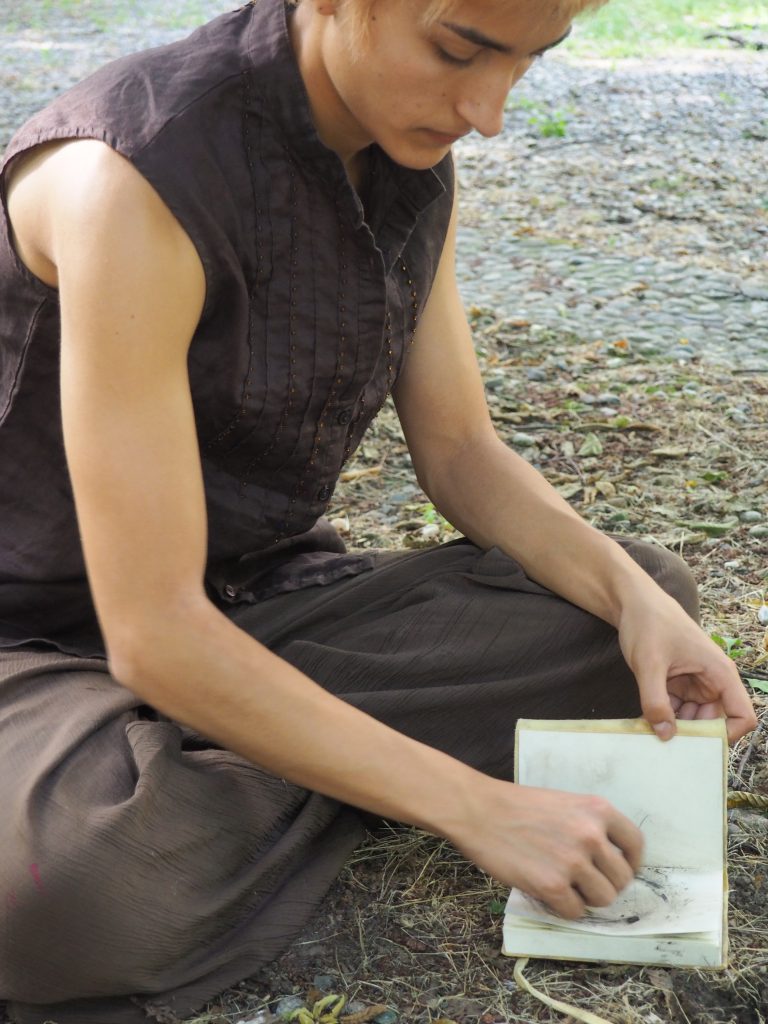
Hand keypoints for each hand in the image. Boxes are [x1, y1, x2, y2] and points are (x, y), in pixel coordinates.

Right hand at [450, 778, 642, 918]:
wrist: (477, 809)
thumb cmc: (516, 805)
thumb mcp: (564, 803)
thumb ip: (589, 826)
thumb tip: (608, 862)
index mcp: (598, 809)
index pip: (636, 845)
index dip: (630, 863)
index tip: (617, 870)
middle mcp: (591, 835)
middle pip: (622, 879)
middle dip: (604, 884)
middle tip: (582, 881)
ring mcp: (573, 861)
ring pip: (603, 899)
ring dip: (586, 898)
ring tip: (564, 886)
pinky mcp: (552, 885)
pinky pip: (575, 912)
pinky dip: (563, 908)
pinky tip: (547, 893)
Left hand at [618, 590, 756, 743]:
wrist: (632, 603)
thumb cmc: (649, 624)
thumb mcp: (649, 664)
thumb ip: (655, 701)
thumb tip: (666, 735)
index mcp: (719, 673)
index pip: (743, 715)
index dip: (727, 735)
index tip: (699, 745)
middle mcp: (712, 681)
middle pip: (714, 722)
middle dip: (694, 736)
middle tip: (666, 747)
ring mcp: (694, 684)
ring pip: (693, 719)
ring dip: (675, 728)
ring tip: (652, 735)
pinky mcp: (677, 684)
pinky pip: (676, 710)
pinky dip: (663, 717)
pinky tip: (645, 722)